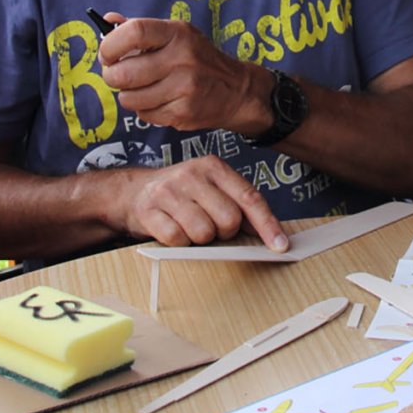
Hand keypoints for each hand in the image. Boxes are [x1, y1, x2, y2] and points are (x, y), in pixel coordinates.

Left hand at [99, 17, 268, 135]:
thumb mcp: (176, 35)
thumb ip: (140, 29)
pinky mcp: (183, 113)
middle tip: (117, 75)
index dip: (111, 45)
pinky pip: (144, 115)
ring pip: (129, 98)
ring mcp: (184, 88)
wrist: (236, 89)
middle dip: (112, 76)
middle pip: (124, 72)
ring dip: (128, 95)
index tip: (107, 53)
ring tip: (141, 89)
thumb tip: (107, 19)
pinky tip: (159, 100)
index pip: (134, 32)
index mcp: (177, 33)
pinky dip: (145, 110)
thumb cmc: (198, 58)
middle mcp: (182, 59)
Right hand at [125, 156, 287, 250]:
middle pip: (229, 219)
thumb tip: (269, 234)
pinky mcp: (149, 210)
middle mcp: (192, 174)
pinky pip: (177, 240)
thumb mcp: (211, 190)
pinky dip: (179, 243)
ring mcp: (169, 191)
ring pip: (203, 232)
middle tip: (211, 226)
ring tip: (189, 226)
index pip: (249, 198)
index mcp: (214, 167)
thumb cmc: (181, 194)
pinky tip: (172, 229)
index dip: (267, 224)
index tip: (280, 245)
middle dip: (224, 232)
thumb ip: (237, 205)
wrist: (132, 192)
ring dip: (200, 239)